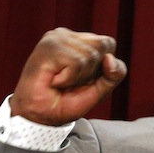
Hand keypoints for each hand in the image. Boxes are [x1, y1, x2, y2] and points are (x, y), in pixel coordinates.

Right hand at [10, 28, 126, 125]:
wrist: (39, 117)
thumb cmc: (65, 101)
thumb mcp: (99, 89)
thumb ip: (114, 74)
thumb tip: (110, 58)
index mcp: (79, 41)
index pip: (108, 43)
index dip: (102, 67)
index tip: (82, 79)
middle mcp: (67, 35)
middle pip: (103, 45)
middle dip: (92, 71)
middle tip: (70, 81)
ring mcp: (56, 38)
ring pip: (91, 55)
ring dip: (78, 77)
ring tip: (60, 81)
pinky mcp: (49, 46)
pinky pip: (77, 62)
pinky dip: (69, 78)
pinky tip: (54, 80)